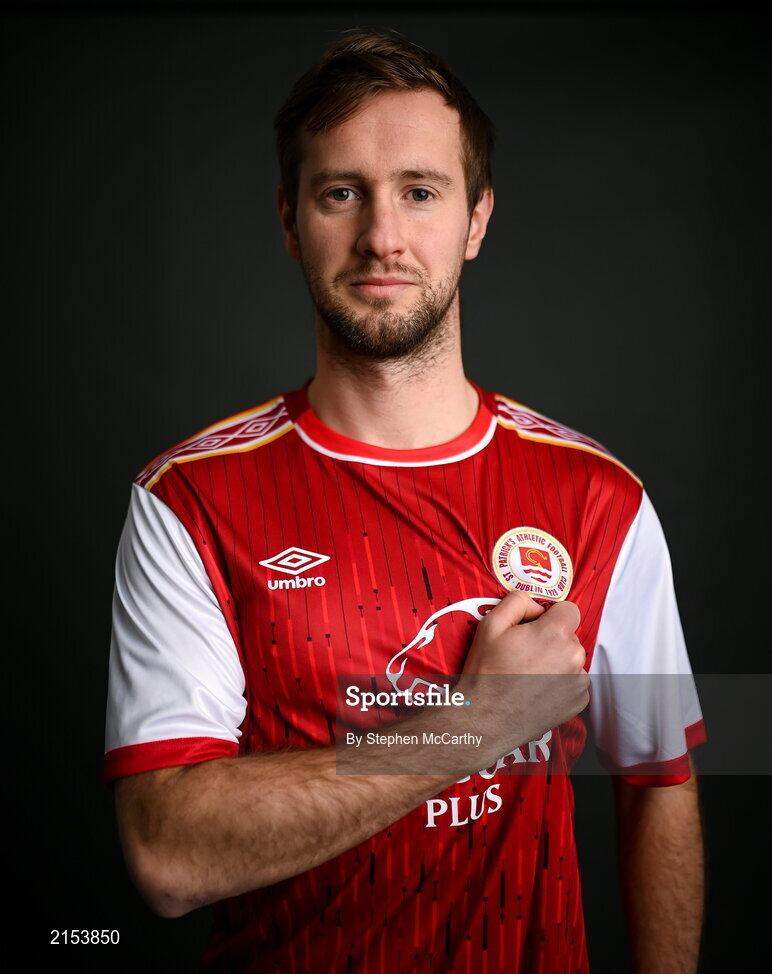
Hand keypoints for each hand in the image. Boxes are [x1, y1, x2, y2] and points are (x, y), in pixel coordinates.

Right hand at [457, 591, 588, 755]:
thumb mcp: (491, 624)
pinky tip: (537, 689)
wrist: (485, 718)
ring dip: (557, 661)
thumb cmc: (486, 671)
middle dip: (551, 639)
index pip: (570, 609)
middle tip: (524, 654)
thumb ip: (518, 601)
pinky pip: (574, 681)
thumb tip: (537, 606)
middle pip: (570, 635)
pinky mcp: (578, 702)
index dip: (550, 615)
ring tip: (529, 674)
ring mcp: (579, 682)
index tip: (533, 628)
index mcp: (556, 634)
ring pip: (572, 658)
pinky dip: (560, 682)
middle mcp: (574, 657)